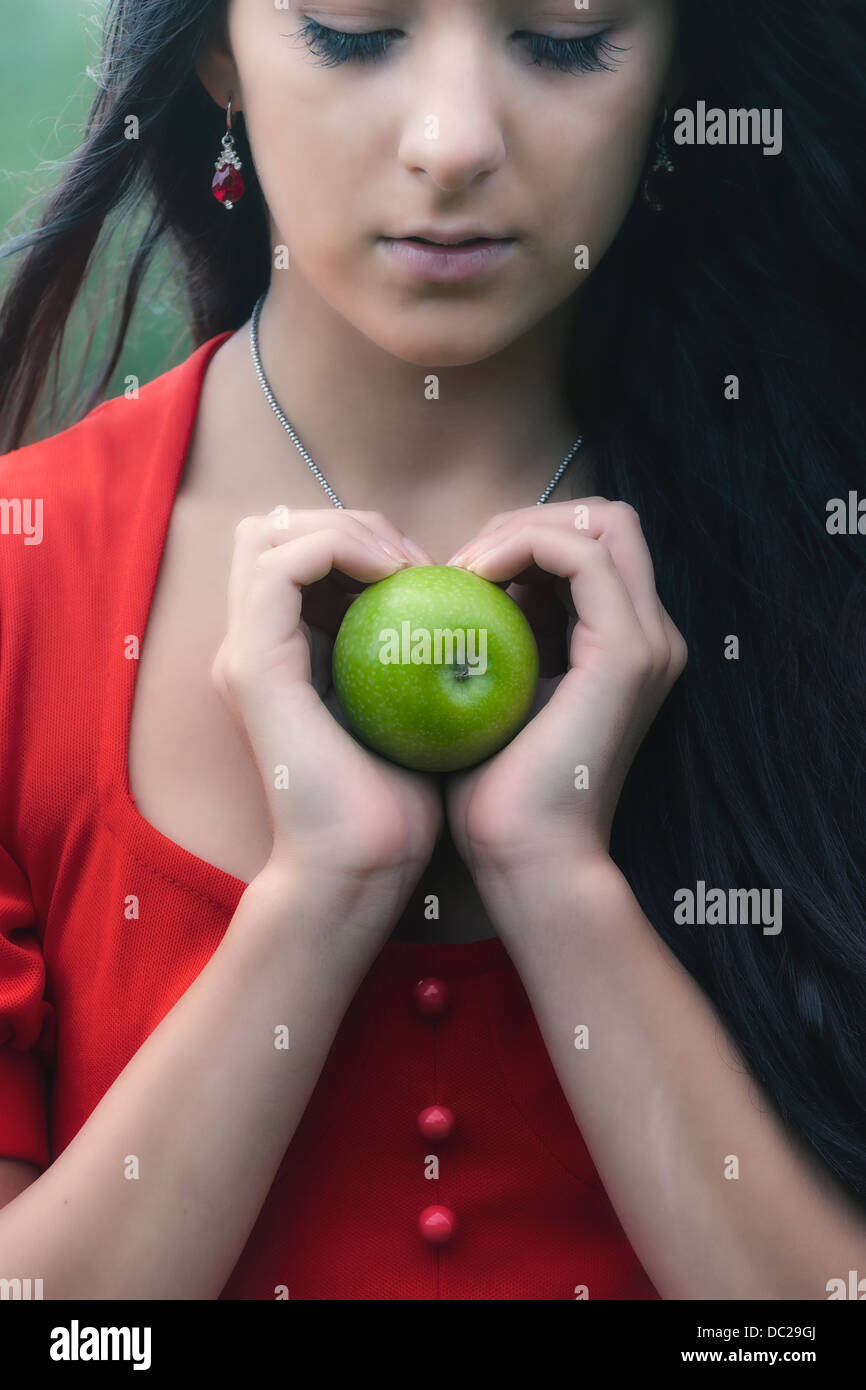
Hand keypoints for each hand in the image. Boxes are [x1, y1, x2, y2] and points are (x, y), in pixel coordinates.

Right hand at [211, 509, 441, 918]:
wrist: (361, 869)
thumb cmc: (397, 805)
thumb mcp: (408, 710)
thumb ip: (408, 656)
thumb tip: (459, 607)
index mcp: (278, 657)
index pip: (299, 555)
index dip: (359, 540)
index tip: (427, 573)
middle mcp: (249, 647)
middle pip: (274, 531)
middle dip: (349, 523)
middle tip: (414, 562)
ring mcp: (243, 653)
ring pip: (272, 533)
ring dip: (347, 529)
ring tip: (409, 566)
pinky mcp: (253, 664)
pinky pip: (285, 565)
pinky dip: (343, 549)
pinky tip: (400, 576)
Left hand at [443, 498, 686, 878]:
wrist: (527, 861)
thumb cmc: (494, 799)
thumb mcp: (491, 700)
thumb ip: (493, 645)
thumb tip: (447, 598)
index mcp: (623, 648)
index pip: (590, 547)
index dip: (525, 538)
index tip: (460, 576)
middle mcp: (649, 637)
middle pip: (607, 520)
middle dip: (528, 521)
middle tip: (464, 563)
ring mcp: (647, 642)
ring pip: (602, 521)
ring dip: (523, 528)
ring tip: (464, 570)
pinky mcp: (627, 653)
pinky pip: (580, 554)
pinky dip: (523, 546)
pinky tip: (469, 578)